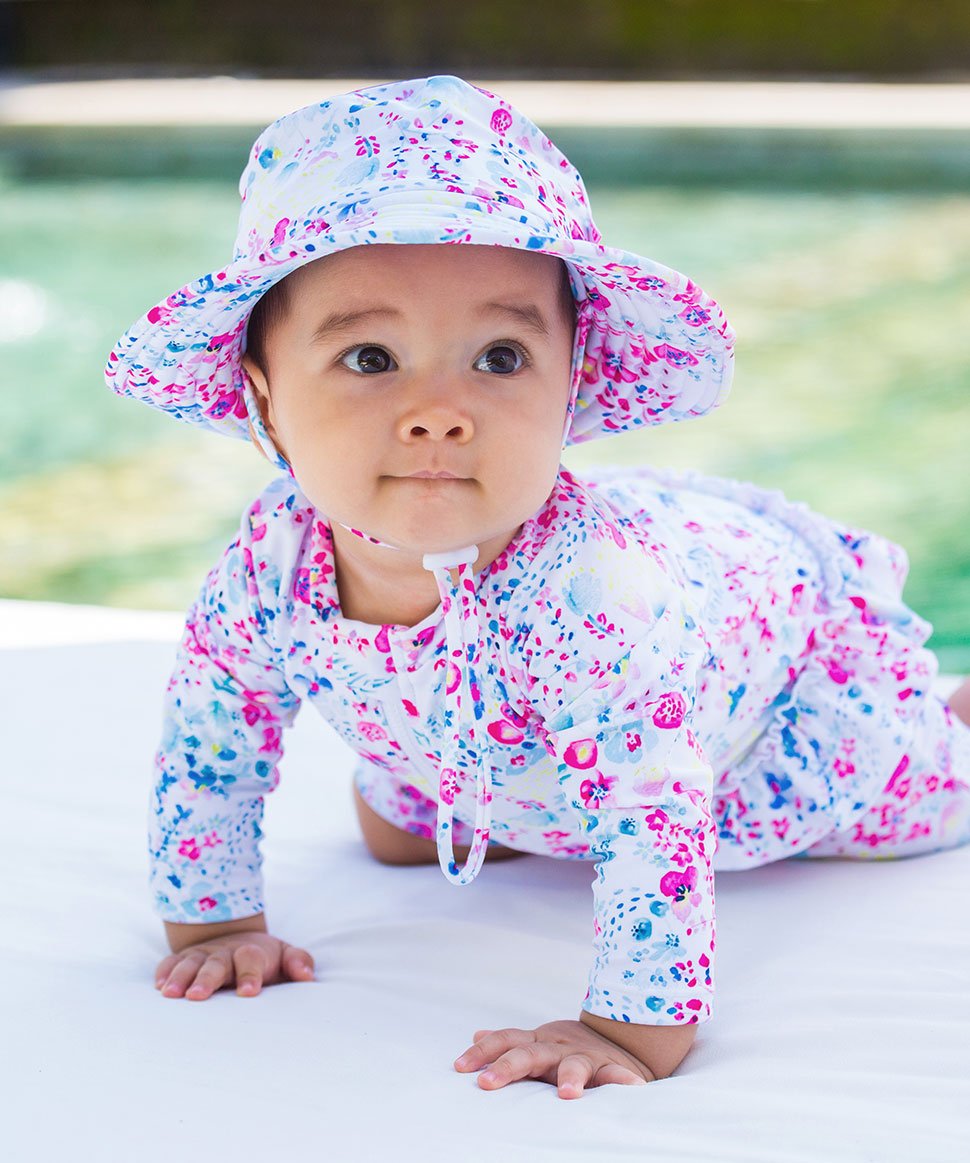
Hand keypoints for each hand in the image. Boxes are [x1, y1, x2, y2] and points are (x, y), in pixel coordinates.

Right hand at [155, 931, 314, 999]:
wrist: (236, 939)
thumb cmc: (264, 958)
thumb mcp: (285, 956)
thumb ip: (299, 961)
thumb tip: (307, 976)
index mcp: (250, 953)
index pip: (251, 961)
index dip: (250, 976)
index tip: (249, 993)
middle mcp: (223, 953)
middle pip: (215, 964)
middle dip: (206, 979)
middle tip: (198, 996)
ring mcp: (201, 956)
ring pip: (189, 964)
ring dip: (179, 978)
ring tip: (170, 995)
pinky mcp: (183, 960)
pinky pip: (169, 963)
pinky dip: (164, 972)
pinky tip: (158, 986)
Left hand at [454, 1019, 652, 1099]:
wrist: (617, 1039)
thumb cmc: (568, 1048)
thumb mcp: (538, 1042)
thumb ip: (511, 1043)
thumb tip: (477, 1035)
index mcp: (537, 1042)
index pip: (504, 1041)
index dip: (482, 1052)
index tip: (460, 1067)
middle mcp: (557, 1047)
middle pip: (529, 1054)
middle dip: (508, 1067)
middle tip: (488, 1083)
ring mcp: (585, 1057)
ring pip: (575, 1065)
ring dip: (571, 1076)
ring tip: (567, 1093)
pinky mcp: (612, 1069)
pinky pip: (617, 1075)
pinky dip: (623, 1081)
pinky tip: (631, 1088)